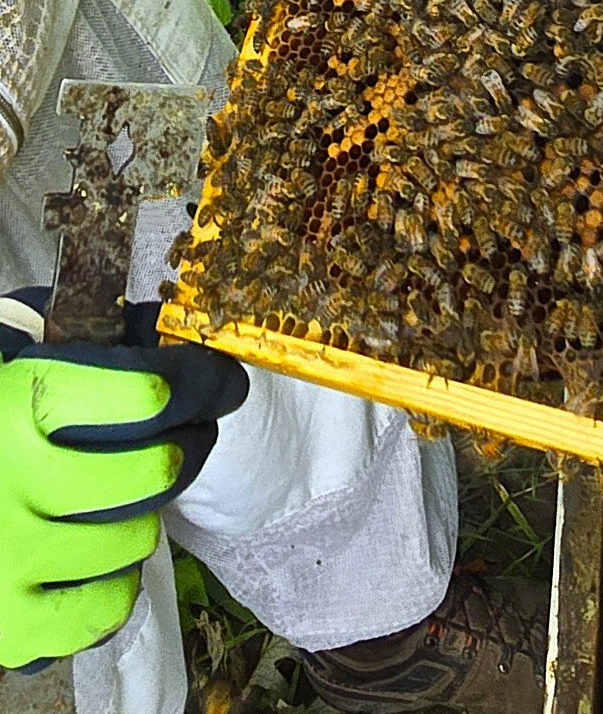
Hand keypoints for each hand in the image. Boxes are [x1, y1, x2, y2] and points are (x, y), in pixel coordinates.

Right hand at [0, 343, 247, 670]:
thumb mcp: (19, 371)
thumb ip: (83, 360)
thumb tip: (166, 340)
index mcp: (19, 404)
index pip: (149, 393)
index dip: (202, 384)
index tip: (221, 384)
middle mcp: (14, 478)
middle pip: (156, 469)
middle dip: (189, 448)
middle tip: (189, 438)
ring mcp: (10, 556)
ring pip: (136, 537)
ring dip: (146, 517)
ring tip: (123, 502)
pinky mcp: (9, 624)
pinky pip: (104, 607)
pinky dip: (114, 584)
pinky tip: (98, 560)